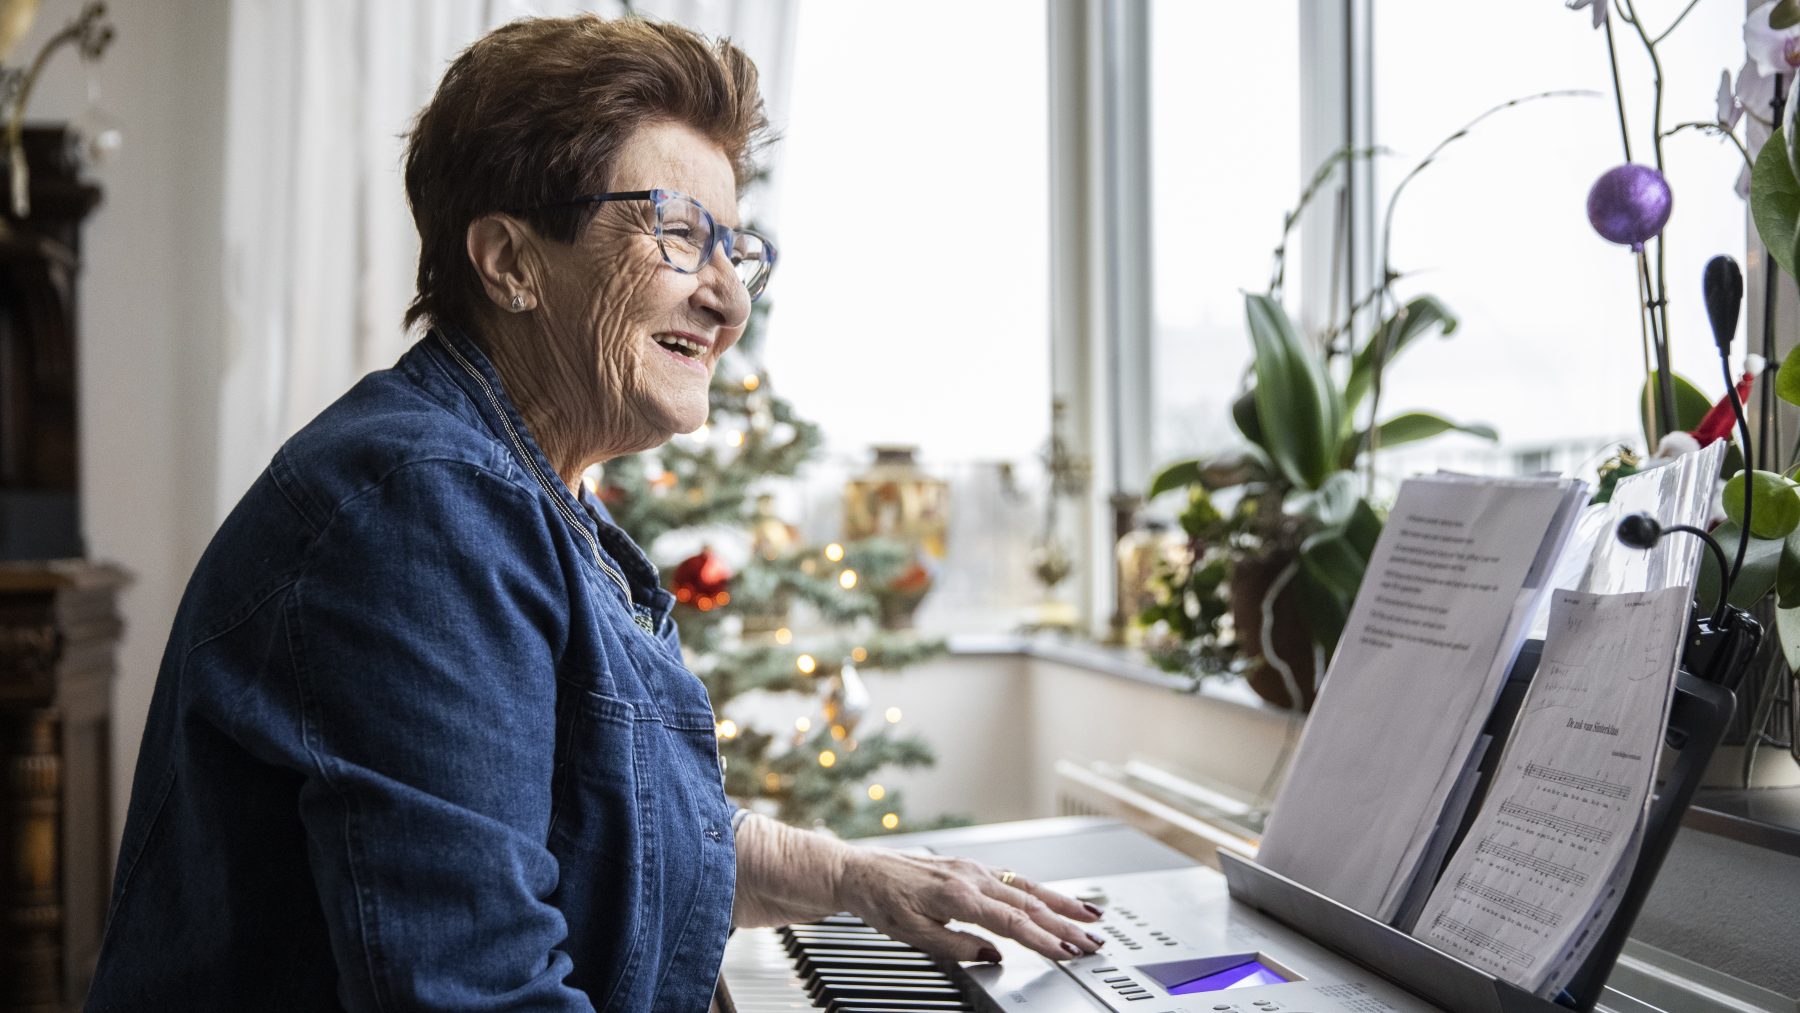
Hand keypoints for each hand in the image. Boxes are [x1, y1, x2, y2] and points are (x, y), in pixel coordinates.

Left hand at [833, 847, 1104, 962]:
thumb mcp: (912, 935)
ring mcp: (973, 869)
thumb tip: (993, 955)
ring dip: (1061, 902)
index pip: (1012, 922)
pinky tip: (1054, 898)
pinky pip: (1012, 878)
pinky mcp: (970, 867)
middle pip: (1029, 903)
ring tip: (1092, 915)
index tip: (1067, 952)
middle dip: (1065, 924)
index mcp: (958, 896)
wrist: (857, 871)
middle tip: (1094, 940)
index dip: (1043, 939)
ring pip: (1026, 887)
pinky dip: (1040, 889)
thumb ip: (956, 947)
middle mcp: (971, 877)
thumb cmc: (880, 901)